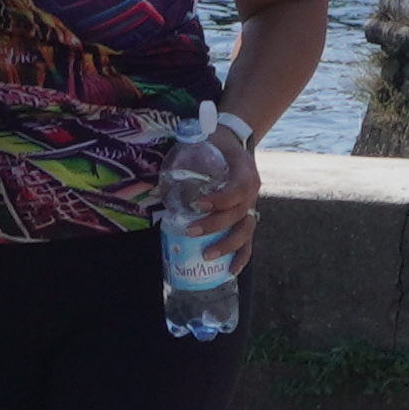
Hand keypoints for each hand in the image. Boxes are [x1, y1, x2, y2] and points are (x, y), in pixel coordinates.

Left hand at [186, 114, 264, 269]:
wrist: (236, 138)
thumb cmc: (216, 140)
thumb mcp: (204, 138)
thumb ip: (186, 157)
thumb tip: (156, 189)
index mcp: (245, 171)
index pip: (238, 189)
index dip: (221, 200)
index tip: (198, 204)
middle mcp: (252, 190)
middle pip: (238, 213)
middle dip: (214, 226)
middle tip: (190, 231)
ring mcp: (251, 204)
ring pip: (246, 229)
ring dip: (228, 245)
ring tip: (207, 255)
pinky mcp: (248, 215)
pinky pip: (249, 239)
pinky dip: (242, 256)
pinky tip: (230, 271)